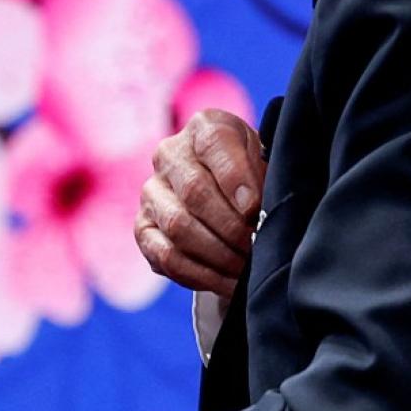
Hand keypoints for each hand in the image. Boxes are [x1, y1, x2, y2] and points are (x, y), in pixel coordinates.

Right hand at [137, 107, 265, 299]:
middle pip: (195, 192)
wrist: (226, 194)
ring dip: (218, 254)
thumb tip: (253, 209)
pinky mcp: (143, 229)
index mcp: (204, 127)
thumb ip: (262, 175)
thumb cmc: (253, 174)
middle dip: (232, 226)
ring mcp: (152, 193)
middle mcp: (169, 155)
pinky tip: (227, 282)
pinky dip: (200, 275)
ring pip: (179, 227)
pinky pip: (167, 257)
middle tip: (256, 247)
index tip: (254, 209)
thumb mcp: (266, 161)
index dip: (236, 179)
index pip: (215, 145)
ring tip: (245, 268)